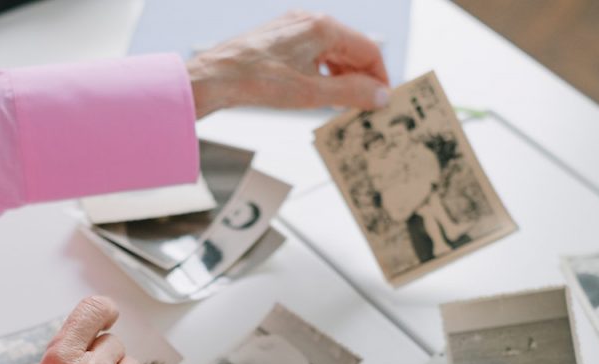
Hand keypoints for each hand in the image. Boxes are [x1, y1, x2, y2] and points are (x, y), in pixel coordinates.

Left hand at [187, 11, 389, 117]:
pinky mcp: (280, 39)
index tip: (384, 100)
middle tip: (367, 106)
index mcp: (323, 27)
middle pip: (351, 49)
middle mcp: (310, 21)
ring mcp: (294, 29)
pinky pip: (313, 54)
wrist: (215, 77)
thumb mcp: (311, 93)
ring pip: (331, 52)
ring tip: (345, 105)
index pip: (368, 49)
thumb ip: (351, 94)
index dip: (380, 76)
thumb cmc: (257, 81)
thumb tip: (381, 96)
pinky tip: (321, 93)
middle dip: (361, 78)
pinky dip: (323, 73)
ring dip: (342, 78)